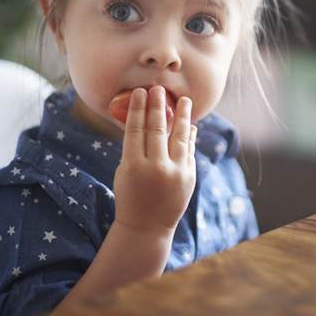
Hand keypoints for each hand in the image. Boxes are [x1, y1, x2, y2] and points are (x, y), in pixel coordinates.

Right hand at [112, 86, 196, 234]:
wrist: (147, 227)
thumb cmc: (131, 195)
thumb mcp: (125, 172)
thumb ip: (135, 148)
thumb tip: (147, 119)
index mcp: (133, 166)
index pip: (136, 130)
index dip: (138, 109)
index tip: (140, 92)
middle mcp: (155, 168)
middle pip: (157, 129)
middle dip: (158, 106)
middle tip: (158, 89)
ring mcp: (175, 172)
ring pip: (179, 137)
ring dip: (182, 116)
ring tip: (184, 100)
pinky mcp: (189, 177)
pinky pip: (189, 150)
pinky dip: (189, 136)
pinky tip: (189, 124)